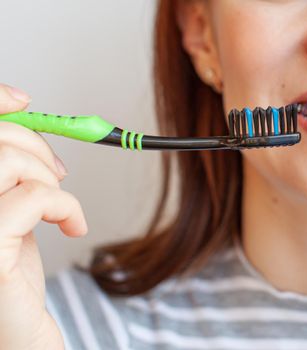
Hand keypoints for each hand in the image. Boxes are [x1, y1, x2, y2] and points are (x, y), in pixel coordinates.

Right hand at [0, 84, 87, 349]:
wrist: (19, 335)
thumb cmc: (13, 276)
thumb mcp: (9, 211)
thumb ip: (9, 171)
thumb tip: (24, 115)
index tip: (23, 102)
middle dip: (34, 144)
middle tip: (57, 172)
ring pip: (6, 161)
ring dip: (47, 176)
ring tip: (59, 204)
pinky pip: (33, 197)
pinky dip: (66, 205)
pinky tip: (73, 226)